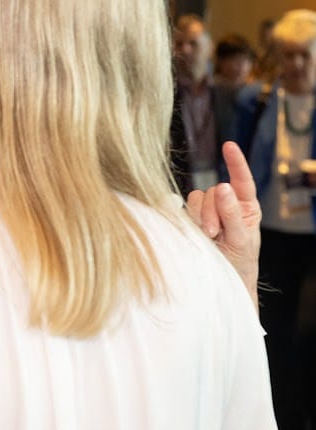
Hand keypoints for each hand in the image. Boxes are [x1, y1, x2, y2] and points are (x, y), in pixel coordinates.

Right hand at [185, 141, 260, 306]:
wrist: (222, 284)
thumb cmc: (239, 264)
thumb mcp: (242, 240)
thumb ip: (232, 214)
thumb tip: (222, 186)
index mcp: (245, 207)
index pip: (241, 180)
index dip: (235, 162)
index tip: (229, 146)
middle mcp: (225, 206)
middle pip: (212, 191)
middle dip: (212, 211)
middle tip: (214, 233)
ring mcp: (206, 214)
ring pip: (196, 198)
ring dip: (200, 217)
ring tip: (207, 237)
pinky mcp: (189, 222)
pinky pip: (182, 210)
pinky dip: (188, 220)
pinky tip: (195, 233)